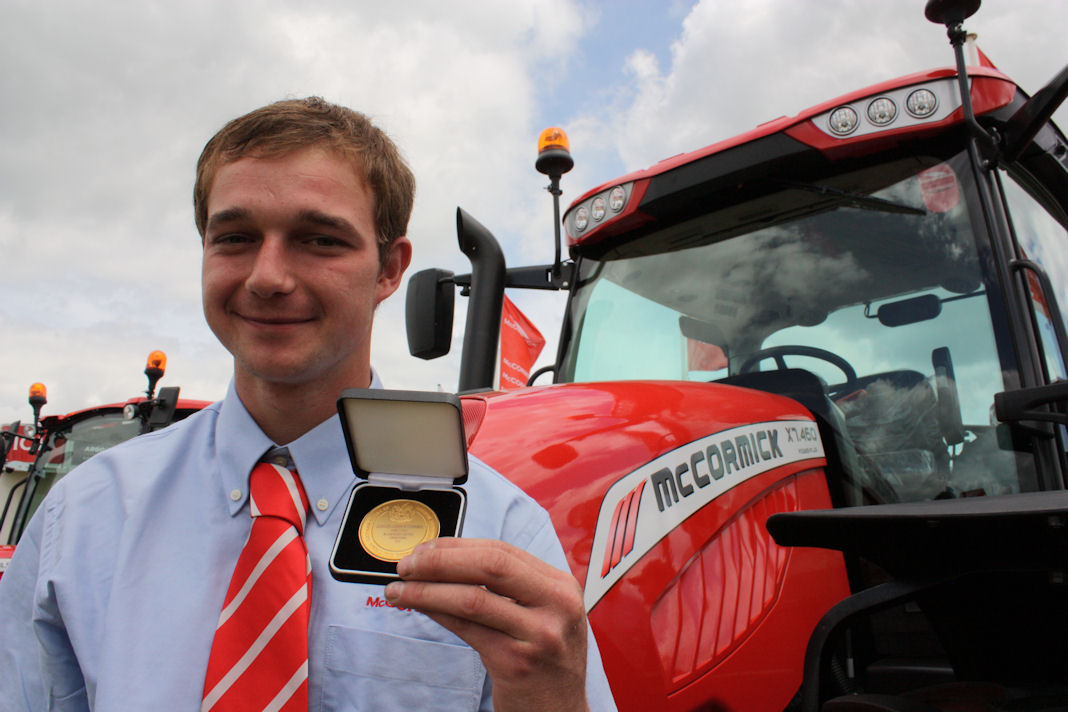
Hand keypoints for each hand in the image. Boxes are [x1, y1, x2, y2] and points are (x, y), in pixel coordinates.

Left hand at [384, 538, 589, 711]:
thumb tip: (448, 561)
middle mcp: (556, 606)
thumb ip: (510, 588)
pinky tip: (418, 608)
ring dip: (427, 590)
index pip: (502, 551)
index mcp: (561, 587)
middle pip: (490, 565)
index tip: (426, 548)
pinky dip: (436, 613)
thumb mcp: (541, 616)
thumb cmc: (545, 663)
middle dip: (441, 560)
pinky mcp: (516, 662)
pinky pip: (467, 629)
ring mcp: (538, 634)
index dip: (458, 547)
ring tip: (399, 590)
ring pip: (473, 598)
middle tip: (408, 564)